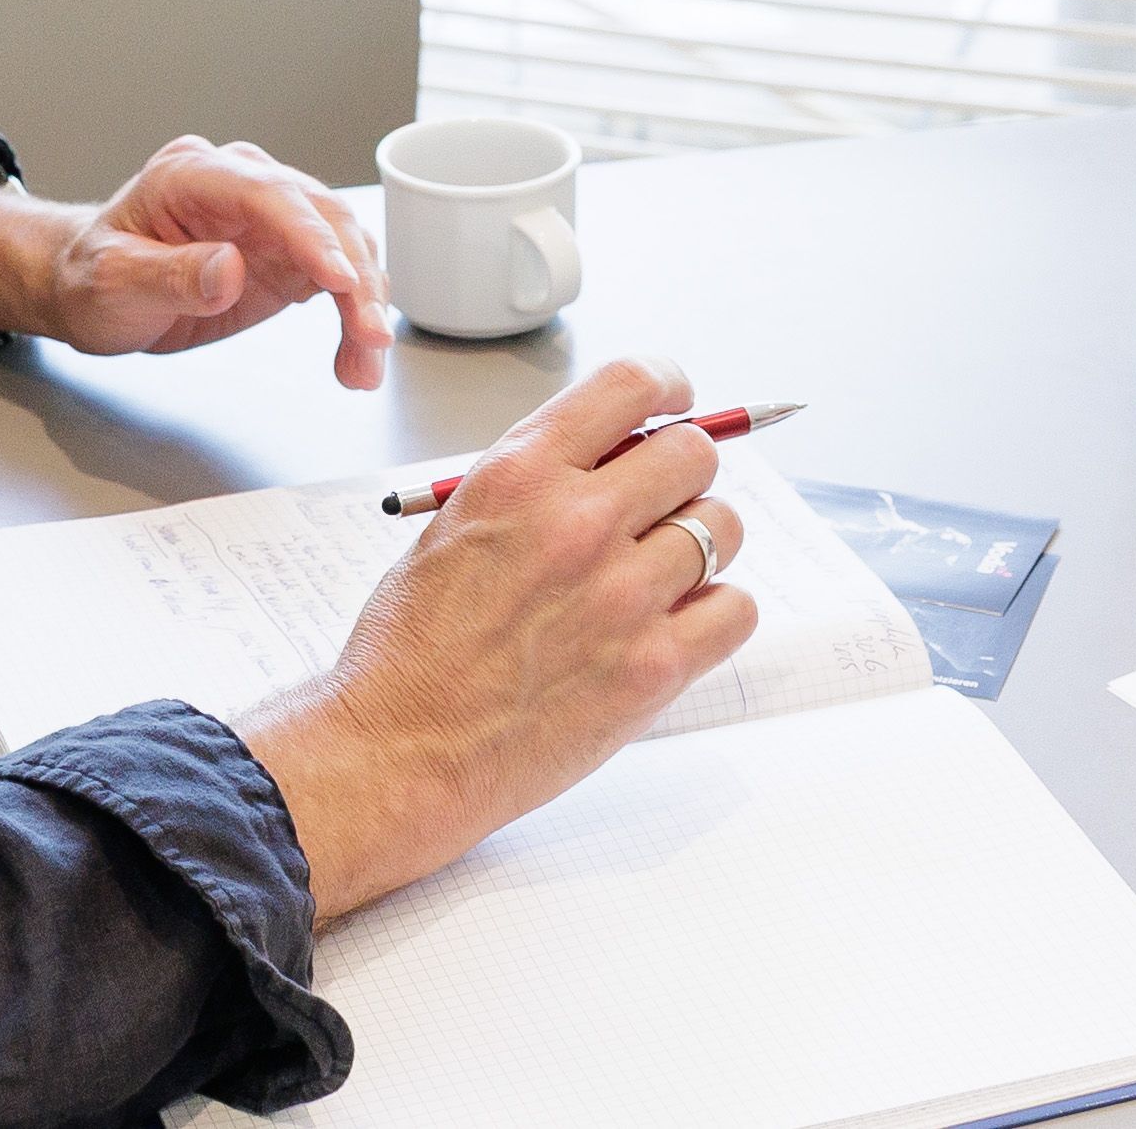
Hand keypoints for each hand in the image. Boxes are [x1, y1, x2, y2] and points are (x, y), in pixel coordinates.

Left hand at [0, 137, 396, 389]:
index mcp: (192, 174)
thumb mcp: (111, 282)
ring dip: (365, 302)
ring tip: (365, 362)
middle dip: (356, 277)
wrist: (89, 289)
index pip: (268, 195)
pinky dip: (355, 314)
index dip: (311, 235)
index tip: (342, 281)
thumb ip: (168, 274)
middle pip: (321, 216)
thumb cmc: (90, 277)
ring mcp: (269, 215)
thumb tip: (229, 268)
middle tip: (370, 336)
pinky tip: (357, 355)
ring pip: (344, 245)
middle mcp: (240, 182)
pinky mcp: (287, 250)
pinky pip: (338, 275)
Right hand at [233, 358, 762, 914]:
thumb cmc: (412, 649)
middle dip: (682, 474)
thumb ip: (535, 485)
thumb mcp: (453, 527)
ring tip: (659, 577)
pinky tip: (675, 626)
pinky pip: (736, 608)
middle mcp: (579, 522)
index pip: (632, 385)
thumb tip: (615, 456)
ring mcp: (624, 595)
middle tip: (660, 506)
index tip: (677, 403)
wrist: (399, 749)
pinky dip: (716, 614)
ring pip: (724, 528)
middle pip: (693, 454)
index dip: (669, 387)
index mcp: (522, 475)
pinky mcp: (655, 666)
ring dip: (701, 544)